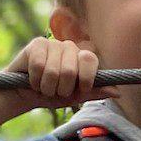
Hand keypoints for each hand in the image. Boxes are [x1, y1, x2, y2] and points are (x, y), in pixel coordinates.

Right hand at [5, 37, 119, 114]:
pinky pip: (39, 67)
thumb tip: (117, 91)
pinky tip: (33, 79)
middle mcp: (69, 47)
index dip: (86, 78)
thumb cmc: (51, 94)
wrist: (24, 94)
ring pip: (54, 71)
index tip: (80, 89)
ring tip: (43, 87)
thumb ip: (94, 92)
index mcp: (81, 58)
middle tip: (55, 90)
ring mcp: (52, 43)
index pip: (90, 60)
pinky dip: (35, 80)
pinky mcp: (36, 44)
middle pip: (71, 70)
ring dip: (46, 87)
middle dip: (61, 89)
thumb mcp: (74, 97)